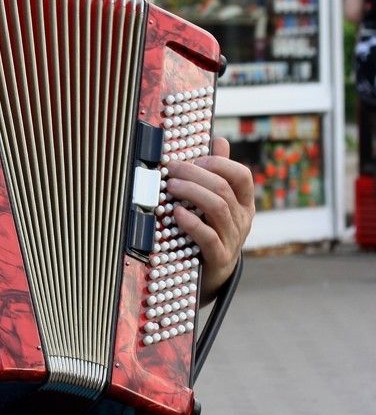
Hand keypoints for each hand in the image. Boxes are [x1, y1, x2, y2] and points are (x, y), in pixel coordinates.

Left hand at [164, 137, 254, 302]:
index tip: (194, 158)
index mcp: (243, 202)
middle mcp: (242, 219)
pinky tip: (177, 213)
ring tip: (170, 186)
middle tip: (171, 169)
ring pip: (218, 209)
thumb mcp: (218, 201)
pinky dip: (193, 223)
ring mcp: (233, 239)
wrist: (211, 275)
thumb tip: (218, 139)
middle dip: (195, 174)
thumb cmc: (211, 229)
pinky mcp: (219, 258)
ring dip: (192, 193)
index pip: (242, 176)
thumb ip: (218, 172)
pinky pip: (209, 237)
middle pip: (224, 189)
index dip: (219, 163)